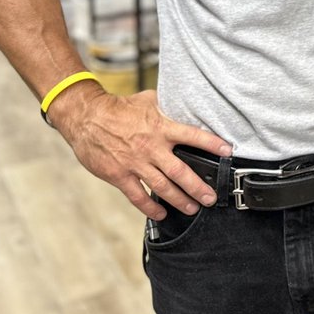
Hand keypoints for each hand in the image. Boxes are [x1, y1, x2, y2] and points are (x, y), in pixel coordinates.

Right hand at [49, 87, 232, 220]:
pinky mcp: (119, 175)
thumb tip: (186, 103)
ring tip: (193, 208)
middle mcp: (151, 147)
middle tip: (211, 198)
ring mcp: (135, 163)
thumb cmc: (119, 108)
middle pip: (180, 171)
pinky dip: (150, 207)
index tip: (227, 152)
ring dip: (180, 200)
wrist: (86, 117)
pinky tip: (160, 214)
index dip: (212, 144)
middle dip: (198, 187)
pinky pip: (137, 196)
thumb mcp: (148, 100)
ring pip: (162, 187)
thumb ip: (168, 107)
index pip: (193, 136)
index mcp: (161, 127)